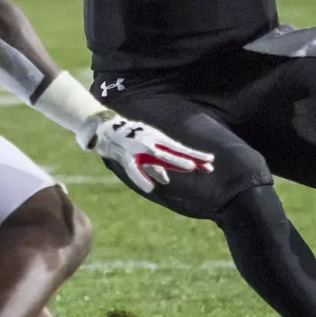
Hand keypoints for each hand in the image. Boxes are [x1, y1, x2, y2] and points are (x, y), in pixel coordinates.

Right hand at [82, 113, 214, 192]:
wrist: (104, 128)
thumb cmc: (127, 139)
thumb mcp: (144, 152)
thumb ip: (155, 165)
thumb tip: (166, 180)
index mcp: (157, 141)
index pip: (180, 150)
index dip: (195, 157)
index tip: (211, 163)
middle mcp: (151, 142)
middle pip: (175, 152)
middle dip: (191, 158)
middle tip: (208, 164)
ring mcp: (139, 147)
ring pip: (159, 155)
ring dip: (175, 161)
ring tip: (189, 167)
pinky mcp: (125, 155)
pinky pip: (135, 169)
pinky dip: (142, 178)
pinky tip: (151, 189)